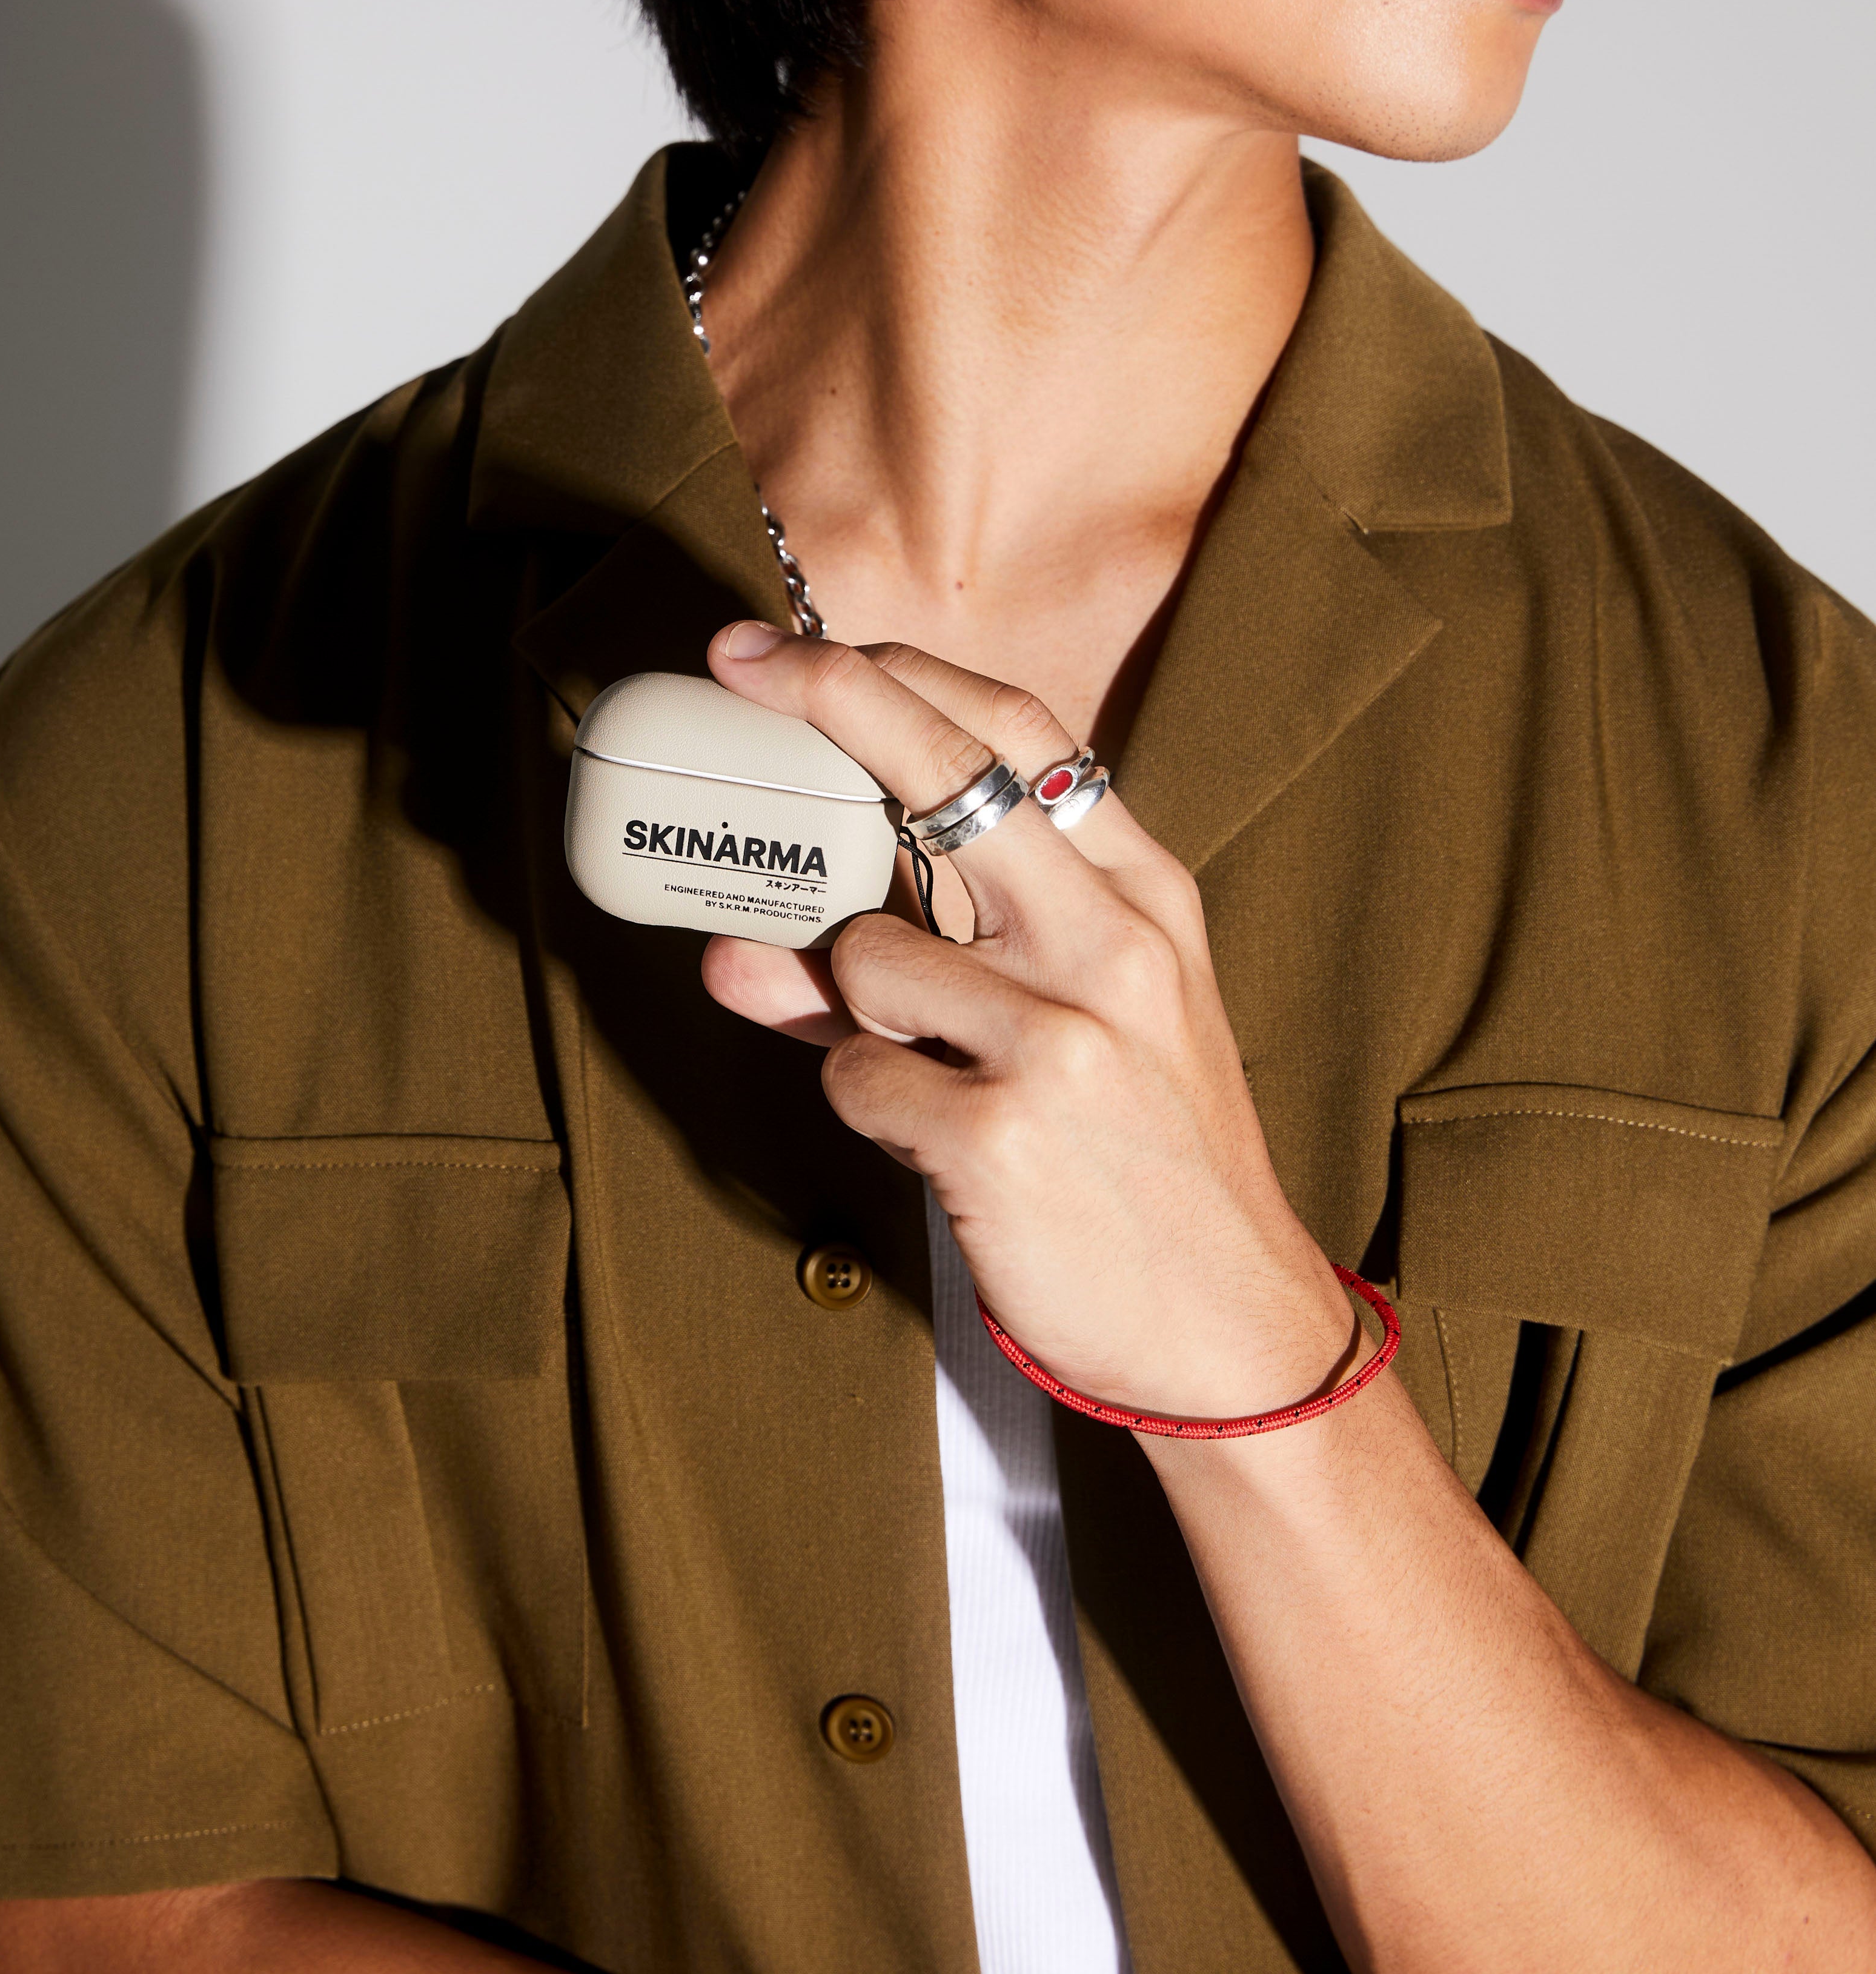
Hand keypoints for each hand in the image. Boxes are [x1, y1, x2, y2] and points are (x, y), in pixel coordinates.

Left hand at [703, 623, 1348, 1417]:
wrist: (1231, 1328)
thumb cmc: (1145, 1163)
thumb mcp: (1089, 1030)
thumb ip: (933, 967)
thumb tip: (747, 950)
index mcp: (1146, 900)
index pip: (1022, 736)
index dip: (901, 674)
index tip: (802, 646)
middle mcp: (1112, 947)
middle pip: (946, 772)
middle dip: (831, 699)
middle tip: (741, 663)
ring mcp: (1059, 1037)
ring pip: (864, 953)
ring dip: (854, 1011)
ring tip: (930, 1074)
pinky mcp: (999, 1132)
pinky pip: (853, 1075)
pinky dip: (865, 1103)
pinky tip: (935, 1143)